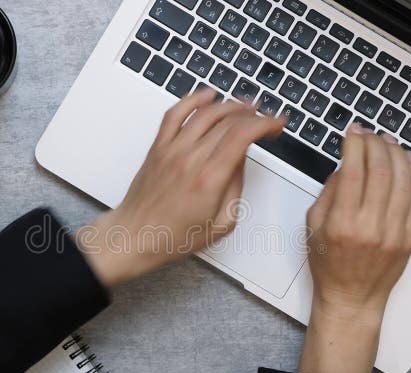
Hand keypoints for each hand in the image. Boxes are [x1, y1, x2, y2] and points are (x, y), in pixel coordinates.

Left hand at [77, 90, 283, 286]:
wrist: (134, 237)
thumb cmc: (173, 237)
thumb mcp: (221, 224)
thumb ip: (235, 189)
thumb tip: (240, 162)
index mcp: (209, 179)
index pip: (242, 135)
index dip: (265, 124)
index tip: (276, 124)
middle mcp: (190, 159)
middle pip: (227, 121)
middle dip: (253, 115)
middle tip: (265, 119)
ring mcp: (171, 150)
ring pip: (204, 113)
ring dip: (229, 104)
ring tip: (244, 106)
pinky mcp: (157, 148)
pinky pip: (174, 114)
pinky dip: (192, 99)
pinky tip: (206, 96)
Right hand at [299, 125, 410, 372]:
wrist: (352, 298)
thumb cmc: (329, 266)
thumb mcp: (312, 226)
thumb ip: (328, 193)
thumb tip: (346, 164)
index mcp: (342, 223)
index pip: (353, 171)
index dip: (355, 144)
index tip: (353, 132)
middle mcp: (370, 227)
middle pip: (381, 171)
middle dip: (375, 144)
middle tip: (370, 134)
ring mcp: (394, 232)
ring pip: (403, 180)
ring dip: (397, 155)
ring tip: (389, 143)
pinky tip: (409, 163)